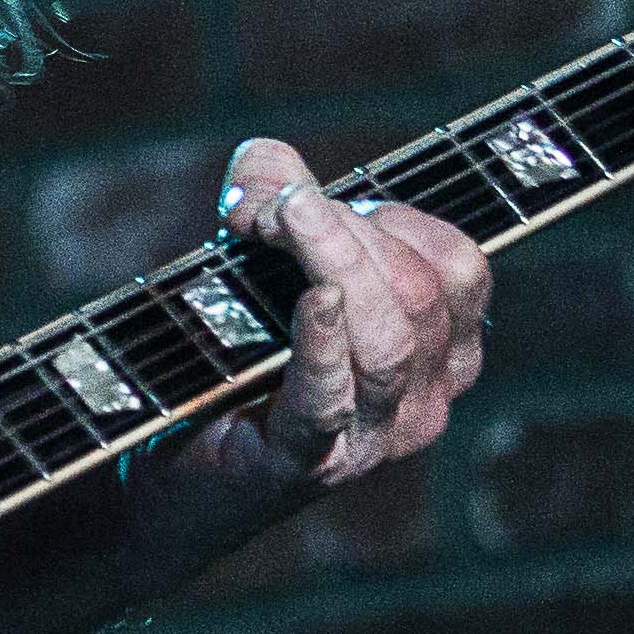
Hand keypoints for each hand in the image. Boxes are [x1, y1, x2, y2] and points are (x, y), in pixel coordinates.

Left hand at [217, 139, 491, 491]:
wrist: (173, 467)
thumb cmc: (234, 357)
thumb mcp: (263, 259)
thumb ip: (274, 190)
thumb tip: (268, 166)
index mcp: (442, 350)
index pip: (459, 269)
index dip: (393, 216)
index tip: (314, 200)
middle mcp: (425, 399)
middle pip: (420, 294)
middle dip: (346, 231)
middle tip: (274, 207)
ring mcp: (374, 440)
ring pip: (390, 342)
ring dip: (334, 263)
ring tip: (275, 222)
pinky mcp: (308, 463)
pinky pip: (332, 399)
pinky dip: (322, 345)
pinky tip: (313, 302)